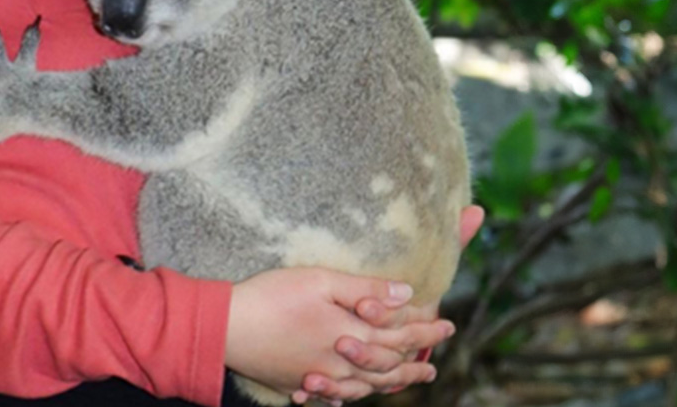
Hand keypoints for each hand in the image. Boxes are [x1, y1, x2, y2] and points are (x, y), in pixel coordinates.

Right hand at [293, 205, 485, 404]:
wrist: (228, 329)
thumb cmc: (273, 297)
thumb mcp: (321, 281)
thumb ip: (365, 289)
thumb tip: (406, 294)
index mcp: (352, 334)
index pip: (401, 335)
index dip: (427, 330)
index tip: (448, 325)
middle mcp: (342, 362)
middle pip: (387, 367)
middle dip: (414, 363)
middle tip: (434, 364)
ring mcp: (320, 376)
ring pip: (364, 386)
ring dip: (389, 384)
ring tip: (404, 382)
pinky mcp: (298, 382)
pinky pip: (334, 395)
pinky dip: (350, 395)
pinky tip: (349, 394)